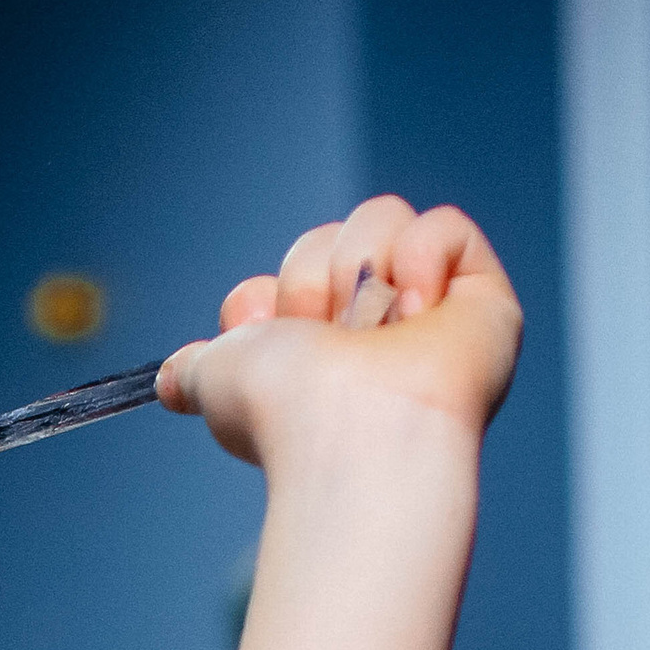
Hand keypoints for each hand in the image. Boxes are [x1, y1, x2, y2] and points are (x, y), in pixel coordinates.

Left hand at [157, 196, 521, 470]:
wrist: (351, 432)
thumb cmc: (284, 415)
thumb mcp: (215, 381)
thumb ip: (197, 369)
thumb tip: (170, 380)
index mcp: (313, 352)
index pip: (286, 273)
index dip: (265, 295)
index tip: (264, 331)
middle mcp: (367, 329)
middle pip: (327, 237)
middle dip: (309, 279)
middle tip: (323, 339)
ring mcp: (426, 312)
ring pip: (382, 217)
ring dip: (361, 268)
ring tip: (372, 332)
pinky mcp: (480, 298)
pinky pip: (446, 226)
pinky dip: (424, 256)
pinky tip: (416, 308)